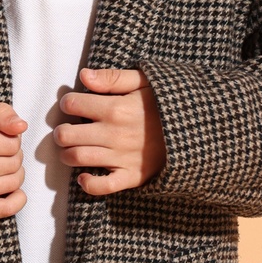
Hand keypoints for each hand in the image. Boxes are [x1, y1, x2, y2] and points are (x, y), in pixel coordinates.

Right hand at [0, 100, 26, 220]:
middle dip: (12, 157)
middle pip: (16, 163)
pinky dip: (17, 200)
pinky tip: (11, 191)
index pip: (14, 143)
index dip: (10, 140)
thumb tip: (21, 127)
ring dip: (12, 175)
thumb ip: (1, 112)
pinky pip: (7, 208)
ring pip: (15, 183)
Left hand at [54, 66, 165, 193]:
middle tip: (67, 129)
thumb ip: (113, 77)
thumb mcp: (145, 81)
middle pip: (66, 134)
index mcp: (115, 108)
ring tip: (72, 148)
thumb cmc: (169, 103)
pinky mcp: (132, 177)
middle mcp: (114, 134)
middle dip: (61, 130)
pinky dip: (88, 184)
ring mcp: (122, 157)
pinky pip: (102, 186)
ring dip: (67, 154)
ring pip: (77, 158)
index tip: (73, 105)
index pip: (72, 104)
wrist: (200, 129)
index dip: (68, 103)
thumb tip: (84, 76)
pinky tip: (84, 176)